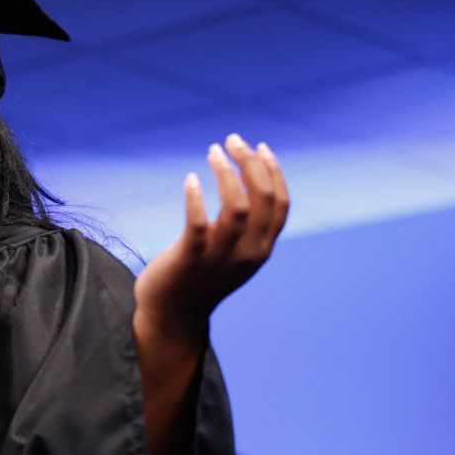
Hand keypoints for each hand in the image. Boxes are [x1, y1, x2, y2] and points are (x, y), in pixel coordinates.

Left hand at [135, 134, 289, 336]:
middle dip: (250, 163)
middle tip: (232, 140)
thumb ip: (247, 226)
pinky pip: (198, 224)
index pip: (280, 203)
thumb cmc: (201, 276)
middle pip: (262, 198)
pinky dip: (196, 198)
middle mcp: (248, 252)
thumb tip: (249, 182)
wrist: (174, 314)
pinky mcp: (190, 259)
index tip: (259, 146)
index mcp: (262, 248)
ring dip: (225, 173)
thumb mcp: (235, 252)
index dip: (273, 171)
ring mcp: (220, 257)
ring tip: (212, 151)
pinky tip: (190, 179)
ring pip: (235, 207)